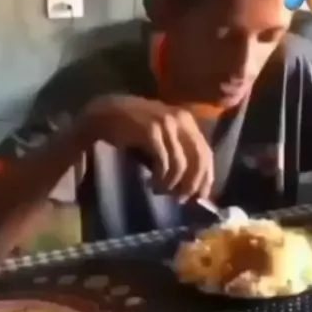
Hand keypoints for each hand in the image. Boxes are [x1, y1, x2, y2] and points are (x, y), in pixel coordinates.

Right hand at [83, 95, 213, 200]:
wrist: (104, 112)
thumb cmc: (133, 127)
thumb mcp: (161, 134)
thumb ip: (178, 151)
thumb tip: (192, 184)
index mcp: (187, 120)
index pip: (206, 152)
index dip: (206, 177)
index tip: (200, 197)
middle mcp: (181, 120)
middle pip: (199, 159)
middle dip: (192, 184)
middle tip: (180, 199)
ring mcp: (166, 124)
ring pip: (181, 164)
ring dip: (172, 184)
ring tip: (160, 191)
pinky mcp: (150, 132)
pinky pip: (164, 162)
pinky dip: (161, 178)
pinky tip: (152, 183)